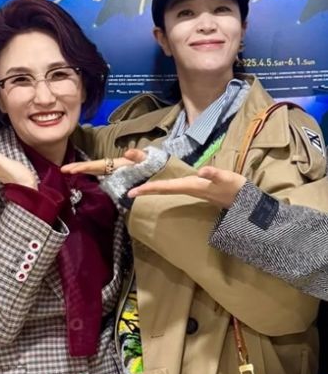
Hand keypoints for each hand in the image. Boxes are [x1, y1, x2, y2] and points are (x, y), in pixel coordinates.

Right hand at [61, 147, 145, 175]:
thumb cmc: (150, 162)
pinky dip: (88, 176)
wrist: (156, 166)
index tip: (71, 169)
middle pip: (91, 166)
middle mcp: (111, 166)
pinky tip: (81, 178)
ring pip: (93, 170)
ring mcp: (112, 172)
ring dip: (80, 171)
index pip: (96, 165)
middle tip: (62, 170)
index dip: (83, 167)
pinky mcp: (114, 178)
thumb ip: (138, 155)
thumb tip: (127, 151)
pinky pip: (98, 176)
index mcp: (115, 163)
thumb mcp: (146, 159)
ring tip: (66, 173)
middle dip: (77, 167)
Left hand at [127, 165, 246, 206]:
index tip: (132, 193)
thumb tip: (202, 171)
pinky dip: (162, 185)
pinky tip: (155, 184)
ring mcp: (191, 189)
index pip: (165, 187)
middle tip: (128, 190)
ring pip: (167, 188)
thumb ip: (215, 174)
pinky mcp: (195, 188)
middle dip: (145, 188)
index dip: (148, 188)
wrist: (246, 202)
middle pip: (162, 188)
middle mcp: (188, 188)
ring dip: (151, 186)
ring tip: (136, 185)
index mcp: (191, 186)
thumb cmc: (236, 189)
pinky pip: (173, 187)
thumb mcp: (227, 179)